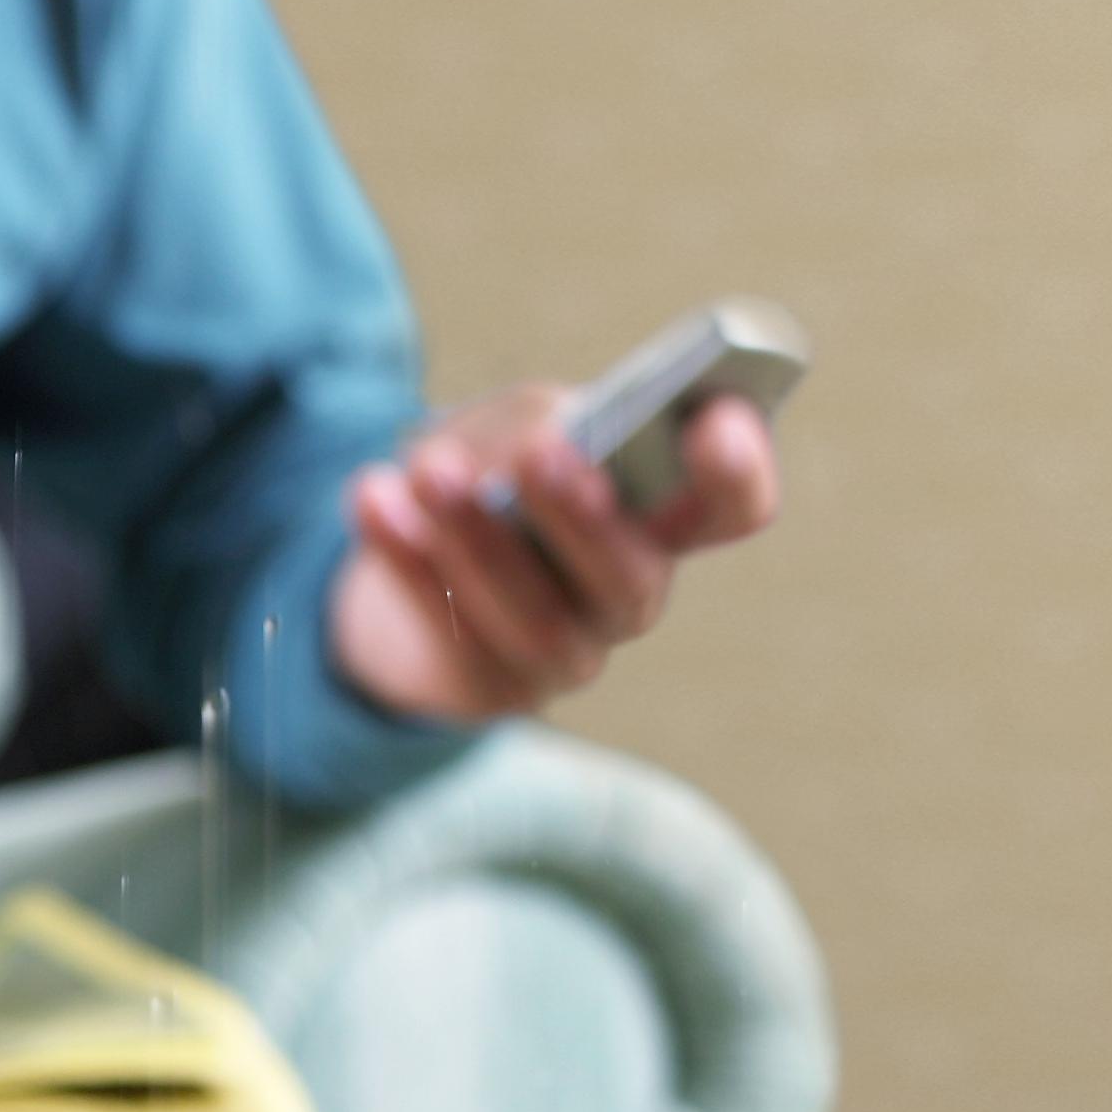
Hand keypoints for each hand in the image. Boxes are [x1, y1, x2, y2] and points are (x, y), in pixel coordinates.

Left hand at [328, 384, 780, 727]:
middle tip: (542, 455)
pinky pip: (452, 633)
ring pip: (534, 618)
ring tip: (431, 471)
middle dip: (584, 517)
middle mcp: (631, 593)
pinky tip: (375, 500)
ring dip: (477, 539)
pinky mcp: (491, 690)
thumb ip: (540, 425)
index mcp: (669, 518)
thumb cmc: (496, 468)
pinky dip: (407, 561)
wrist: (410, 554)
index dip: (737, 472)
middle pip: (630, 577)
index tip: (714, 421)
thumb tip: (528, 455)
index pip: (735, 507)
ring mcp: (567, 653)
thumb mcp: (522, 423)